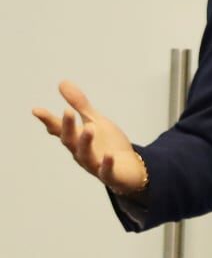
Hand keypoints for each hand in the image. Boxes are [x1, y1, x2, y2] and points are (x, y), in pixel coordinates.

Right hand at [32, 80, 146, 195]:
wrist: (128, 167)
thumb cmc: (108, 143)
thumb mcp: (95, 120)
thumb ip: (80, 104)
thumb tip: (62, 82)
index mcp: (76, 138)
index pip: (59, 129)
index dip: (48, 120)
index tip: (36, 110)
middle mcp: (80, 152)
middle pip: (70, 140)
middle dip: (68, 127)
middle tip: (67, 111)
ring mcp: (94, 164)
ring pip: (85, 154)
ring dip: (85, 141)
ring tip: (90, 127)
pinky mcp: (109, 174)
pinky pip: (106, 171)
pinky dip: (106, 164)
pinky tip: (108, 155)